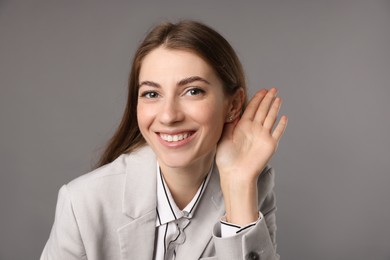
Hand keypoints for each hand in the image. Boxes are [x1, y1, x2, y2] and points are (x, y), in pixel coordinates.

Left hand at [216, 88, 286, 224]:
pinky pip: (277, 133)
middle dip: (267, 99)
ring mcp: (262, 137)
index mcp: (242, 127)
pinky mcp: (270, 145)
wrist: (234, 174)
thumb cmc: (226, 159)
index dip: (257, 99)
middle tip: (273, 89)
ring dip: (274, 108)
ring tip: (278, 98)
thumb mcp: (223, 137)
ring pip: (270, 118)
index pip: (251, 109)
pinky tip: (284, 117)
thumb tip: (232, 109)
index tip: (262, 90)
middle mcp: (253, 130)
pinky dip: (281, 125)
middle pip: (262, 110)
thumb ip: (229, 124)